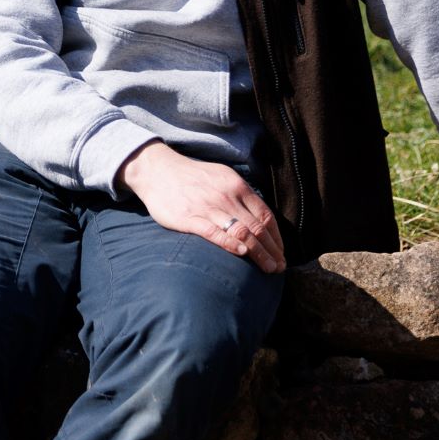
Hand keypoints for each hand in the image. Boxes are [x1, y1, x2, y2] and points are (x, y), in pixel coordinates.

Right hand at [118, 140, 284, 272]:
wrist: (157, 170)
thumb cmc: (192, 177)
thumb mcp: (222, 176)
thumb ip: (241, 195)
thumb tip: (260, 219)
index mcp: (237, 186)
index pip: (265, 215)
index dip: (276, 238)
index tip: (281, 253)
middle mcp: (226, 196)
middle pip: (257, 228)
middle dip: (273, 251)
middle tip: (279, 267)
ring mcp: (208, 207)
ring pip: (241, 233)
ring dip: (259, 254)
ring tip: (269, 269)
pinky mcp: (189, 218)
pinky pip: (214, 233)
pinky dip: (230, 244)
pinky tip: (241, 254)